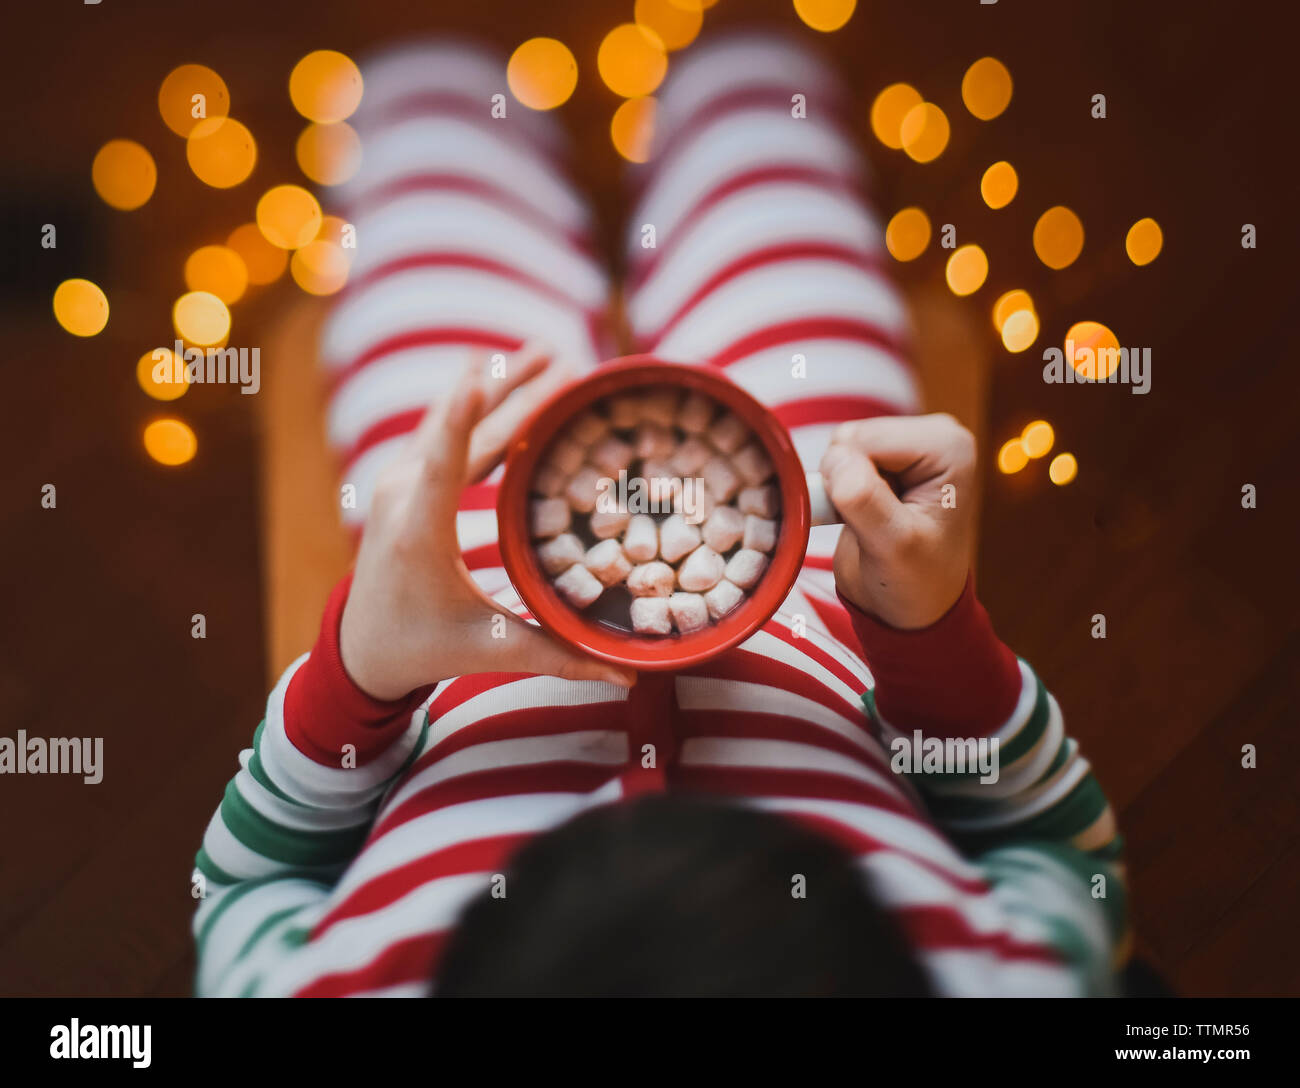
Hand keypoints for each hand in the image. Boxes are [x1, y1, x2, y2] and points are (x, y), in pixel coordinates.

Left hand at [339, 347, 636, 700]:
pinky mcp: (406, 480)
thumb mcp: (490, 652)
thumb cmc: (424, 647)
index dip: (460, 418)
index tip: (479, 377)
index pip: (442, 466)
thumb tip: (629, 676)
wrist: (361, 645)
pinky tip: (502, 377)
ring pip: (453, 423)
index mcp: (420, 534)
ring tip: (544, 354)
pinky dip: (478, 406)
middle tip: (563, 360)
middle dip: (514, 393)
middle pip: (463, 433)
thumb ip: (558, 657)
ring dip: (500, 388)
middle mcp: (403, 497)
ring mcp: (400, 483)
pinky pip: (445, 432)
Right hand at [819, 413, 976, 629]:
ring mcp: (910, 443)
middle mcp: (933, 434)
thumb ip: (865, 500)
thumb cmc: (917, 581)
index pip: (865, 441)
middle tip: (870, 522)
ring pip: (840, 446)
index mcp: (948, 447)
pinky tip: (864, 513)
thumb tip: (836, 459)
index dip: (851, 482)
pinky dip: (839, 488)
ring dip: (842, 487)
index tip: (875, 521)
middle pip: (851, 437)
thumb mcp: (893, 547)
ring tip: (868, 520)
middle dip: (847, 482)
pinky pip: (839, 457)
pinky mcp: (889, 454)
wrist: (916, 605)